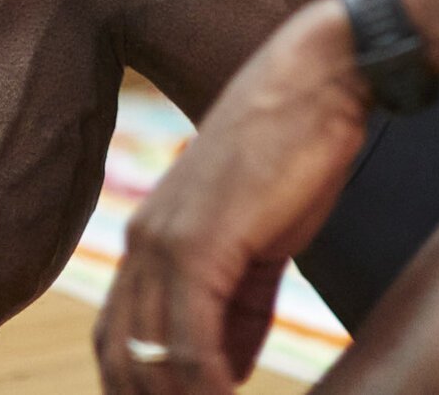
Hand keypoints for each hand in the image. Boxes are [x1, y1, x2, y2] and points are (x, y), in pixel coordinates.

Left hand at [95, 0, 369, 392]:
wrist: (320, 77)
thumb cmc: (299, 145)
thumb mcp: (263, 234)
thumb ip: (240, 298)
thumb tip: (227, 367)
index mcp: (150, 236)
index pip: (118, 337)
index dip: (141, 385)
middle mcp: (143, 241)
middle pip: (121, 354)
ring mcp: (167, 241)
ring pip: (152, 354)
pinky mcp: (200, 243)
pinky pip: (191, 339)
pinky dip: (207, 382)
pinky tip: (230, 393)